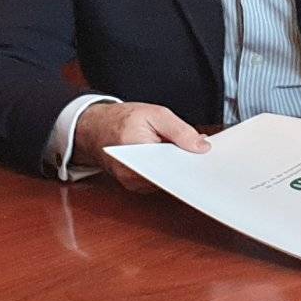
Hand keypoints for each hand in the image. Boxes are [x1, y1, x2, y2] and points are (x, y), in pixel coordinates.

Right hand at [75, 101, 207, 193]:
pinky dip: (168, 171)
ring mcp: (132, 182)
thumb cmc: (121, 119)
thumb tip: (201, 147)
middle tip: (201, 152)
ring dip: (177, 167)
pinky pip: (159, 182)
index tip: (206, 157)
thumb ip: (179, 130)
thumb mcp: (155, 114)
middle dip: (186, 164)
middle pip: (170, 175)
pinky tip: (174, 159)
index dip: (190, 161)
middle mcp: (131, 173)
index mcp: (135, 149)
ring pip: (166, 180)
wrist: (94, 128)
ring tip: (187, 153)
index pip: (171, 164)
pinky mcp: (135, 185)